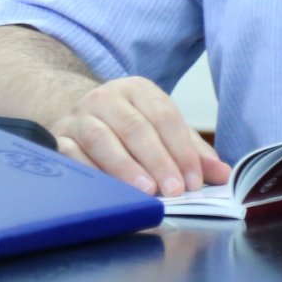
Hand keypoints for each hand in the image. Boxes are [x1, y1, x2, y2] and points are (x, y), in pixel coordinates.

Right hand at [48, 76, 231, 196]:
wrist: (72, 111)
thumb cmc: (126, 126)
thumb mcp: (160, 129)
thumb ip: (191, 151)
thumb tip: (223, 175)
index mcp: (137, 90)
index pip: (164, 116)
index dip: (181, 149)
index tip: (194, 181)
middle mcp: (106, 98)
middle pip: (135, 127)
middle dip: (157, 160)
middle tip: (174, 190)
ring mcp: (79, 117)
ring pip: (102, 139)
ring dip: (125, 167)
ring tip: (145, 190)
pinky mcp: (59, 138)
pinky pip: (73, 156)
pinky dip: (92, 174)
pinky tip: (108, 192)